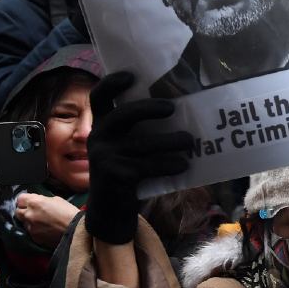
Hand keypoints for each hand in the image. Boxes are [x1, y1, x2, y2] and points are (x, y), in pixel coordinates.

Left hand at [15, 192, 79, 246]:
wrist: (75, 230)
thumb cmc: (69, 213)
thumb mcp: (56, 199)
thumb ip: (42, 200)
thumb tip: (37, 201)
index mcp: (34, 202)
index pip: (20, 199)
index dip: (25, 200)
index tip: (28, 201)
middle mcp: (29, 215)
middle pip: (18, 211)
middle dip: (24, 210)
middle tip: (33, 211)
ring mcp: (31, 228)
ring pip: (23, 223)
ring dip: (29, 221)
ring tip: (41, 222)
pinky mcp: (34, 238)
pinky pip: (30, 232)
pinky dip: (35, 230)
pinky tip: (44, 229)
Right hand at [84, 71, 191, 244]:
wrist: (111, 212)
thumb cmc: (127, 172)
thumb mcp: (126, 148)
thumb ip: (139, 131)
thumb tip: (182, 111)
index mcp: (101, 125)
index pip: (99, 96)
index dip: (112, 83)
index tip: (132, 76)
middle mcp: (98, 138)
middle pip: (123, 115)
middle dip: (149, 108)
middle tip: (173, 108)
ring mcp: (104, 157)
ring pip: (143, 144)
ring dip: (171, 141)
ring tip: (190, 141)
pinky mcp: (116, 176)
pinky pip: (147, 166)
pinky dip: (168, 165)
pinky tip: (184, 165)